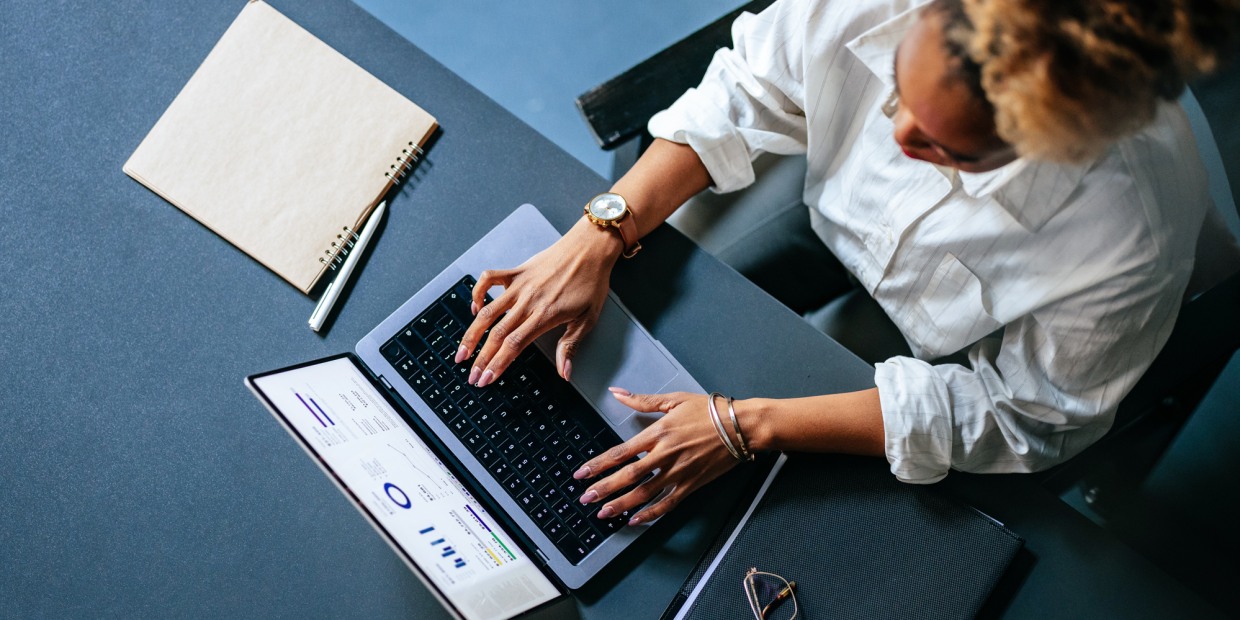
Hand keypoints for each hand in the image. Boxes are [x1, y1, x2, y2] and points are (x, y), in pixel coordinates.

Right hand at [456, 219, 622, 385]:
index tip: (486, 379)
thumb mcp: (588, 319)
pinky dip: (477, 292)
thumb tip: (564, 373)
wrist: (591, 248)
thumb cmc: (591, 282)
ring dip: (472, 334)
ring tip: (462, 352)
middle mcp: (528, 301)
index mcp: (545, 315)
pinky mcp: (517, 271)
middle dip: (481, 358)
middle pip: (497, 334)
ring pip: (488, 312)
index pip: (514, 346)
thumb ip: (571, 346)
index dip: (497, 365)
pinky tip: (474, 308)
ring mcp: (520, 285)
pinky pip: (489, 279)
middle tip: (471, 375)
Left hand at [574, 389, 741, 525]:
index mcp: (657, 433)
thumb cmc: (709, 411)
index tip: (582, 474)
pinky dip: (650, 514)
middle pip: (627, 476)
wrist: (740, 426)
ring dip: (621, 504)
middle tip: (585, 498)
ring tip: (603, 513)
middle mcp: (664, 455)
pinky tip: (635, 520)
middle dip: (603, 489)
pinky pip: (667, 503)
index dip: (598, 465)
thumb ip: (642, 400)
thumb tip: (617, 393)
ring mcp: (678, 472)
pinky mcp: (691, 484)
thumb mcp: (674, 399)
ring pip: (644, 493)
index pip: (620, 453)